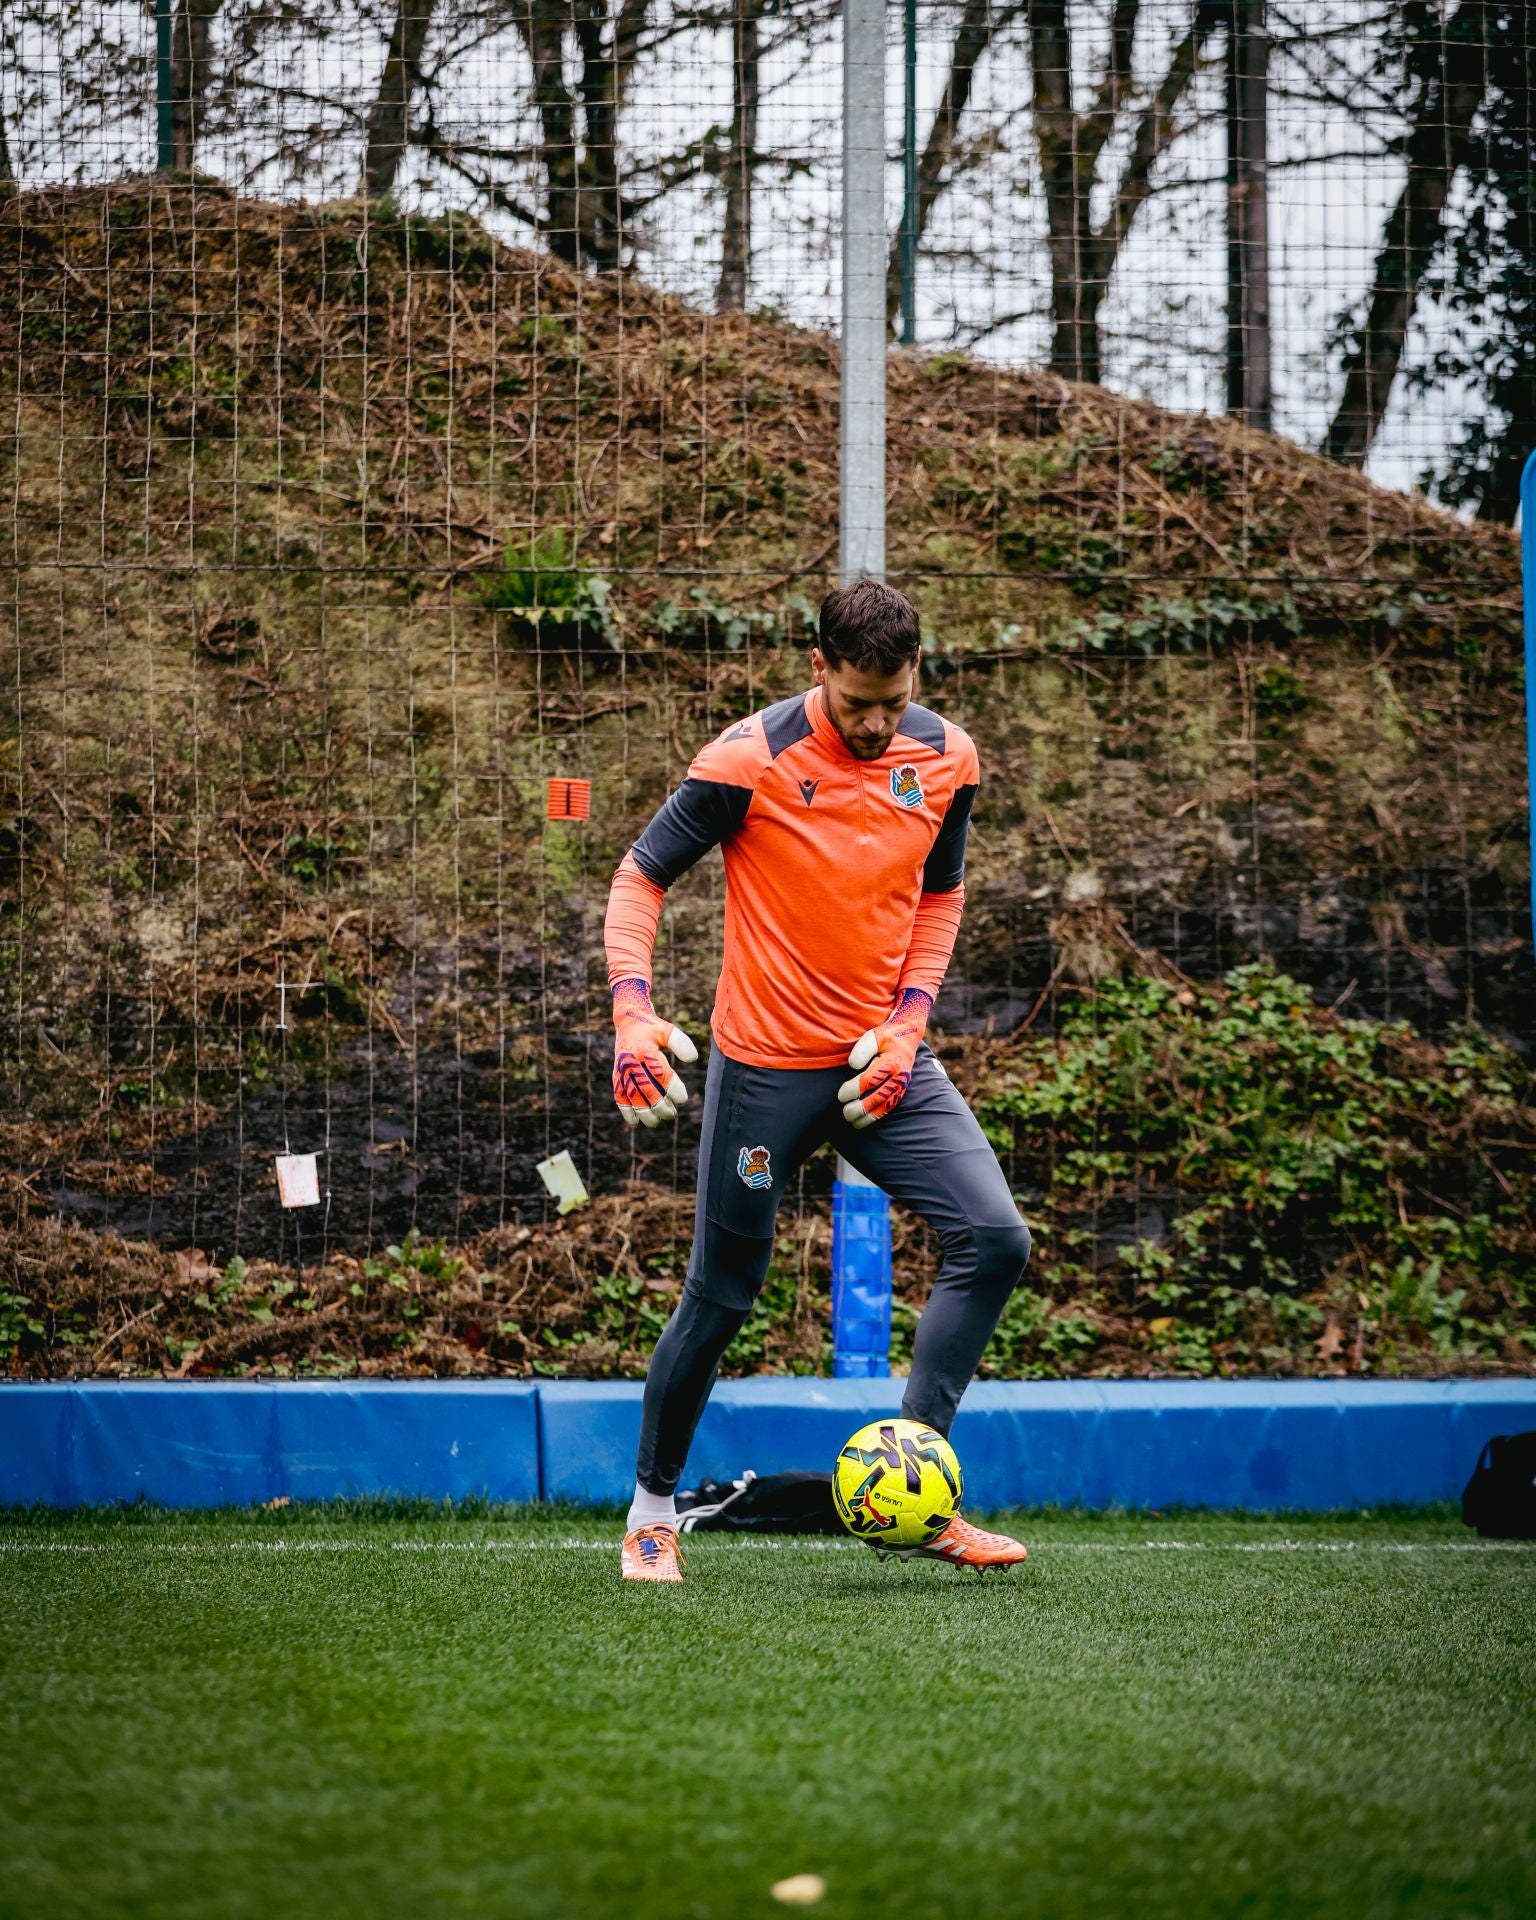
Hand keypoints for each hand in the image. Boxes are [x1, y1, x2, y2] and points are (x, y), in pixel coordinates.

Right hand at [612, 978, 698, 1127]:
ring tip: (656, 1122)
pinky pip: (618, 1096)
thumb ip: (680, 1042)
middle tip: (672, 1114)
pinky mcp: (616, 1076)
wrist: (627, 1020)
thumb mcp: (667, 1030)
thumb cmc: (652, 1027)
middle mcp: (631, 1061)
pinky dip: (625, 1111)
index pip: (660, 1072)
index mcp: (645, 1049)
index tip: (682, 1099)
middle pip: (646, 1088)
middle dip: (659, 1105)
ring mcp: (622, 1070)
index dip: (672, 1087)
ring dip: (643, 1112)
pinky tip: (635, 1123)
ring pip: (631, 1096)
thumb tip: (693, 1059)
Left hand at [837, 989, 931, 1128]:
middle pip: (878, 1098)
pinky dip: (878, 1115)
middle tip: (845, 1113)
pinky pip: (890, 1106)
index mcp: (891, 1062)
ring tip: (853, 1122)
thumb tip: (853, 1065)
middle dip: (860, 1109)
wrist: (910, 1033)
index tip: (841, 1095)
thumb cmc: (888, 1034)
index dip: (853, 1090)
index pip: (869, 1081)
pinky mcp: (902, 1089)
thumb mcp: (875, 1035)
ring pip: (886, 1106)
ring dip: (869, 1117)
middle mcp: (899, 1076)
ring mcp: (902, 1084)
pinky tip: (865, 1120)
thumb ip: (863, 1048)